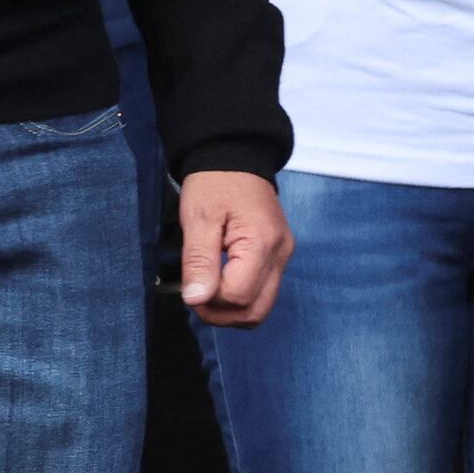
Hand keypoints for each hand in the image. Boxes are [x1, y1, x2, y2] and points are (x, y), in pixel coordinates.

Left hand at [177, 170, 289, 325]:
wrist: (236, 157)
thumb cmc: (215, 183)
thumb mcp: (198, 218)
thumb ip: (198, 261)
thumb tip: (196, 300)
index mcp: (262, 242)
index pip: (239, 296)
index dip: (210, 300)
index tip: (190, 287)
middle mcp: (280, 254)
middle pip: (255, 312)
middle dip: (221, 314)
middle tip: (196, 296)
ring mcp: (283, 257)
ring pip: (261, 309)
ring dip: (231, 311)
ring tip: (207, 290)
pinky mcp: (279, 257)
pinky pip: (262, 293)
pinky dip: (240, 299)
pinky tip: (221, 284)